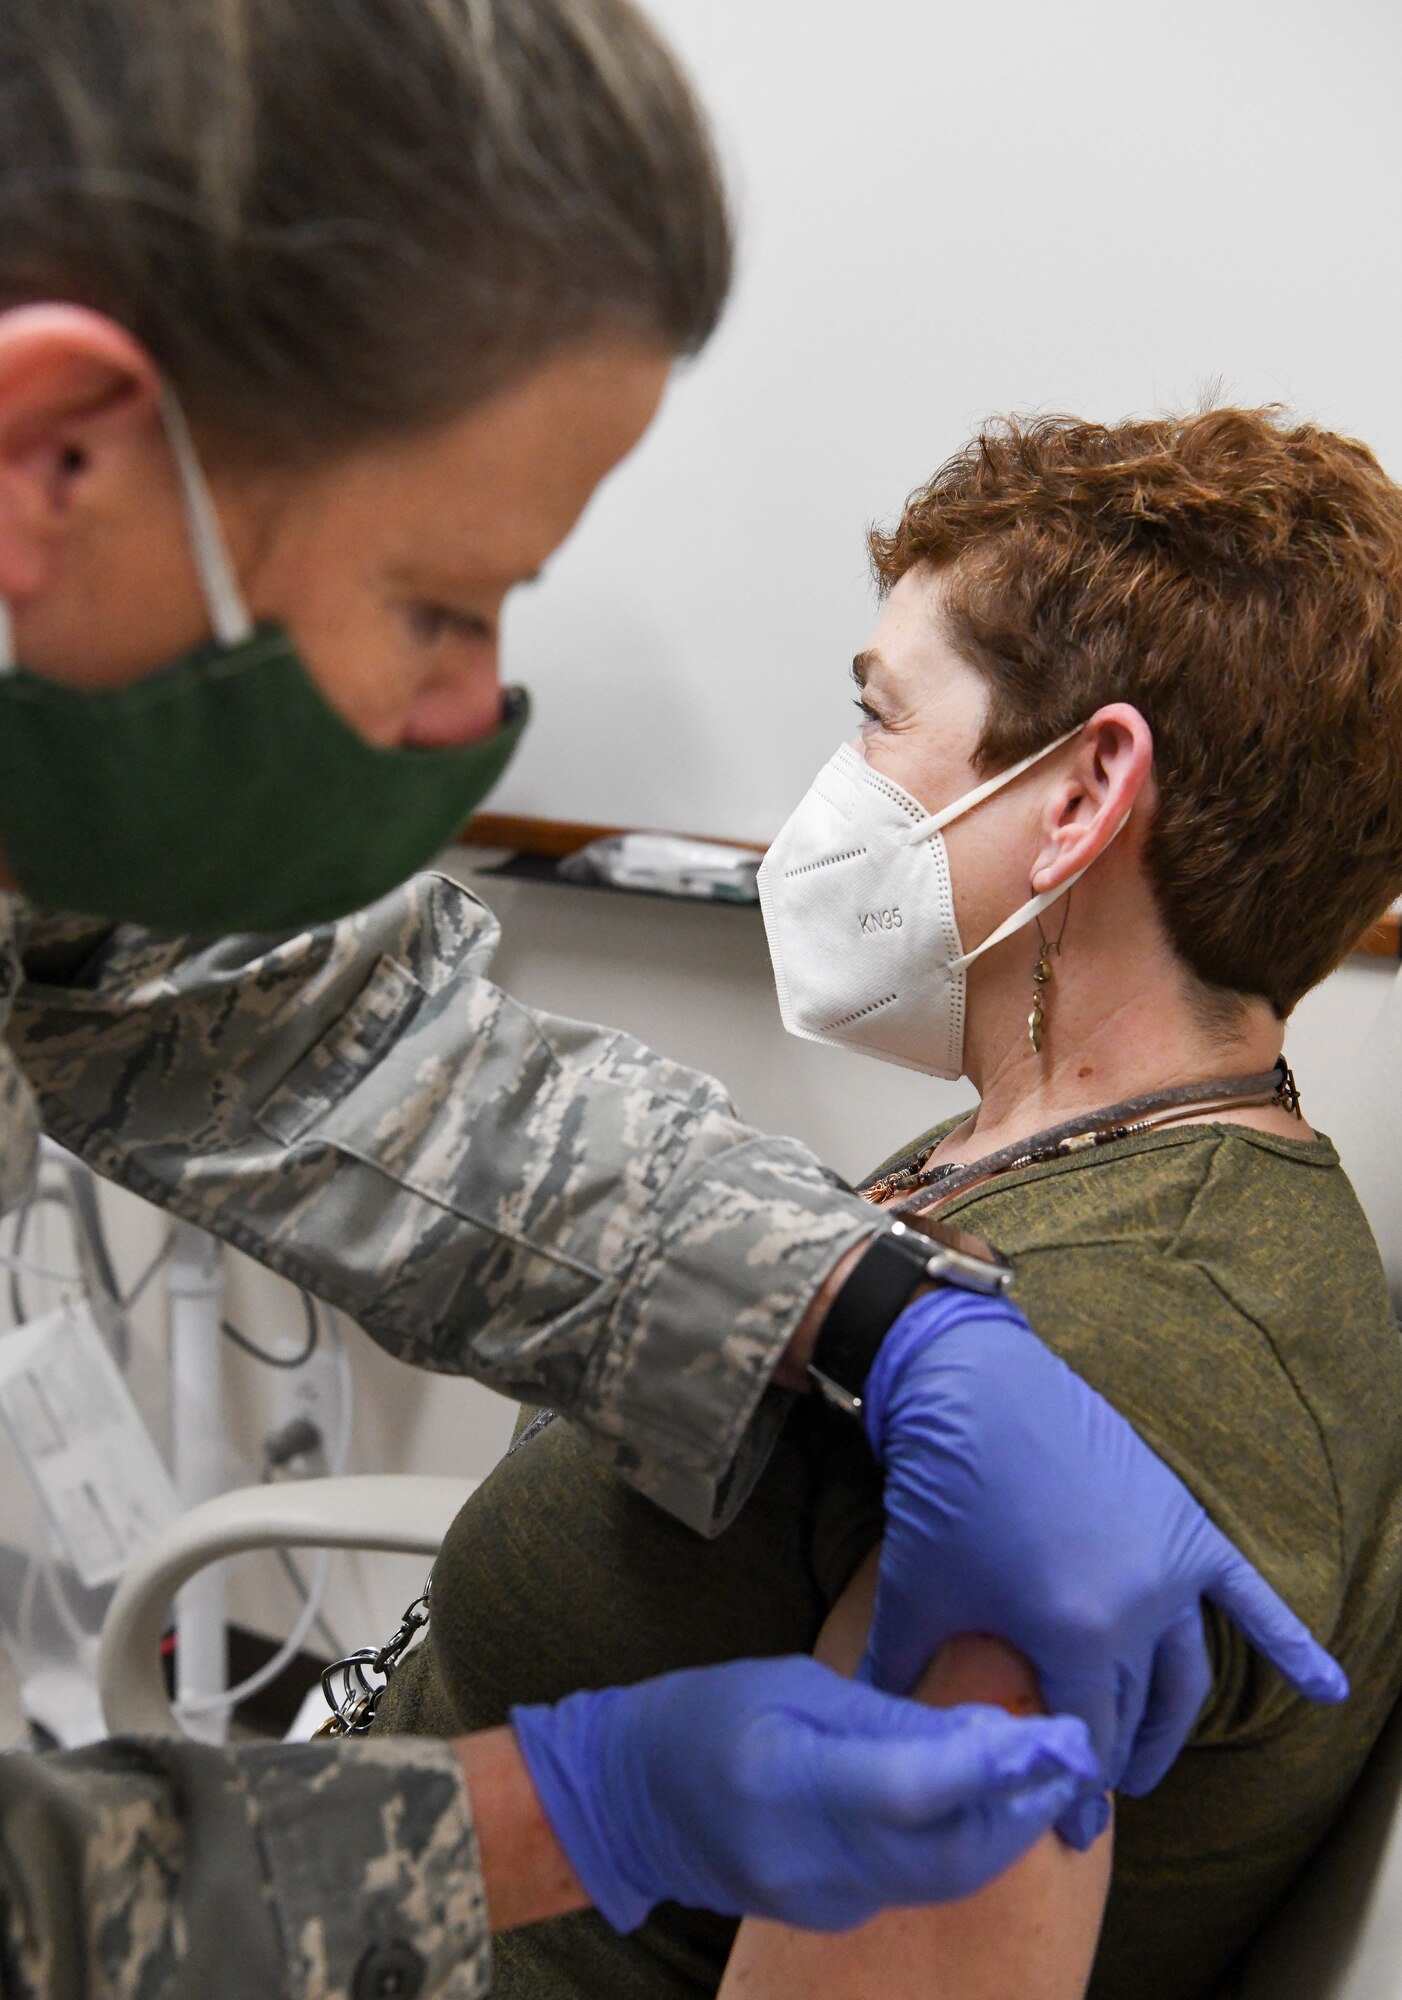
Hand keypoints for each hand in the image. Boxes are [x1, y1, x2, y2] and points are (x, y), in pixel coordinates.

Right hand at [509, 1654, 1098, 1932]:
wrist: (630, 1801)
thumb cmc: (710, 1715)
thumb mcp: (796, 1686)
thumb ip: (892, 1719)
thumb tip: (989, 1735)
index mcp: (791, 1782)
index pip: (915, 1790)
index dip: (996, 1770)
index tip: (1060, 1740)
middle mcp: (811, 1859)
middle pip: (950, 1856)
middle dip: (1022, 1810)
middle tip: (1069, 1757)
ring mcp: (820, 1902)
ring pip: (942, 1878)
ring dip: (999, 1829)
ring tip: (1035, 1769)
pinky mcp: (830, 1917)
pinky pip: (913, 1885)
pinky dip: (957, 1843)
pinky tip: (973, 1798)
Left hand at [858, 1290, 1347, 1839]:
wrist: (974, 1387)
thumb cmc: (941, 1491)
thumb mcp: (916, 1596)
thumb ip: (898, 1678)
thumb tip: (880, 1734)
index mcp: (1077, 1632)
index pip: (1088, 1738)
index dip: (1074, 1793)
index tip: (1068, 1835)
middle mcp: (1139, 1606)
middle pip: (1133, 1707)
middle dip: (1112, 1758)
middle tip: (1092, 1792)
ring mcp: (1170, 1563)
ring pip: (1183, 1671)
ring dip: (1171, 1725)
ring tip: (1144, 1764)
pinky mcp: (1183, 1522)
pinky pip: (1247, 1596)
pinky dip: (1291, 1644)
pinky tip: (1329, 1687)